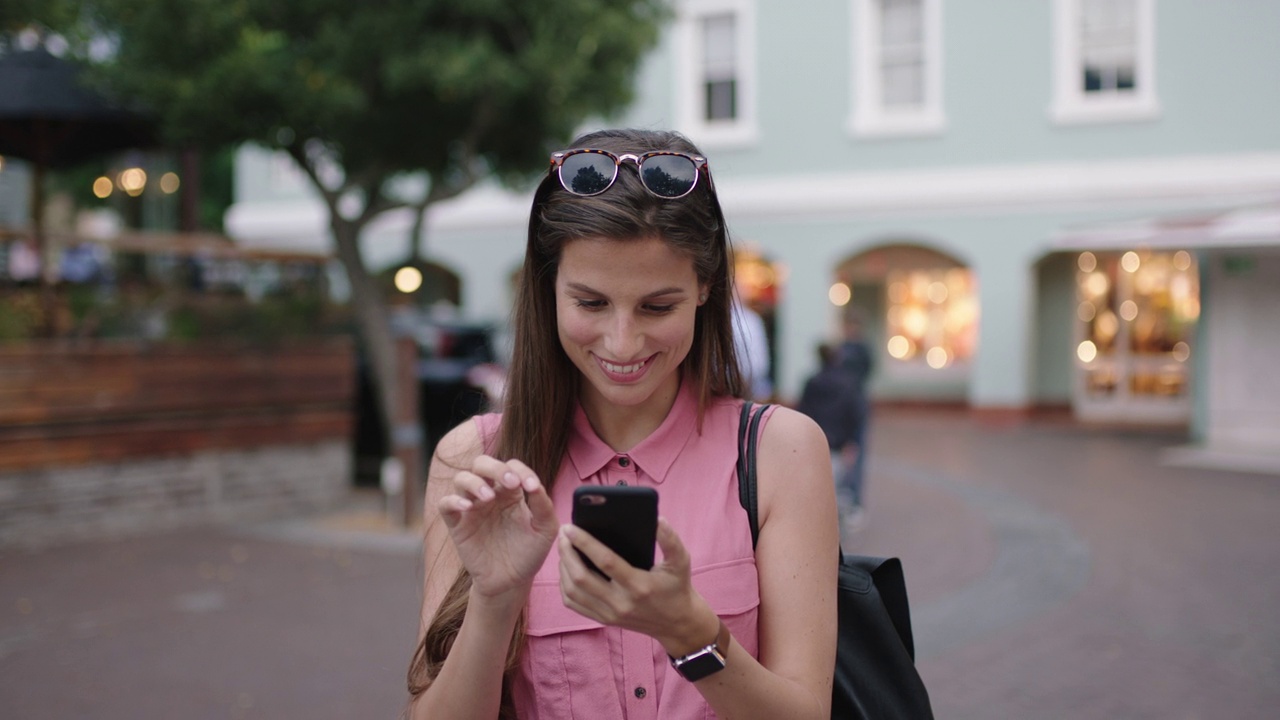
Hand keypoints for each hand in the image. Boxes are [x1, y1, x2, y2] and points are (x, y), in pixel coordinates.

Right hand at [437, 456, 559, 600]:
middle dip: (495, 467)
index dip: (522, 470)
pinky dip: (453, 500)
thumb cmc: (529, 553)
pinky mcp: (457, 524)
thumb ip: (543, 505)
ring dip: (474, 482)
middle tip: (510, 482)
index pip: (511, 466)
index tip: (532, 487)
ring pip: (462, 478)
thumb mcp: (545, 529)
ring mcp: (472, 508)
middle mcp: (490, 495)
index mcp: (511, 492)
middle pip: (482, 463)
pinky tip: (467, 507)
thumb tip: (534, 484)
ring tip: (488, 497)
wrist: (511, 582)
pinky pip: (445, 504)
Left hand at [557, 517, 719, 656]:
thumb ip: (671, 539)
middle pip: (581, 577)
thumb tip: (657, 520)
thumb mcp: (681, 561)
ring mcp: (609, 614)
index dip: (585, 542)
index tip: (571, 527)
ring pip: (573, 591)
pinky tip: (566, 569)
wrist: (676, 623)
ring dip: (563, 567)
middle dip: (567, 553)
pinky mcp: (603, 620)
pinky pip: (574, 604)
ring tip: (563, 548)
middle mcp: (621, 602)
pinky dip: (564, 585)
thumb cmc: (677, 587)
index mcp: (639, 585)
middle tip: (563, 534)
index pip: (605, 561)